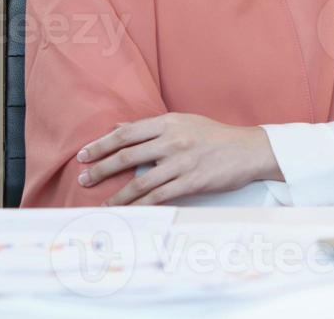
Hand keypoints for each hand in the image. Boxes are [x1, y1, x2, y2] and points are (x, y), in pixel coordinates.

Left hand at [76, 113, 283, 205]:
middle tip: (84, 179)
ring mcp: (182, 162)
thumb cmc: (214, 136)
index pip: (126, 134)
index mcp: (169, 122)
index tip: (84, 155)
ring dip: (117, 194)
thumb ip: (150, 127)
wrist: (249, 150)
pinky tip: (128, 212)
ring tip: (102, 203)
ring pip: (140, 181)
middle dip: (101, 169)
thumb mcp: (183, 122)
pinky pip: (159, 197)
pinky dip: (140, 206)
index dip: (102, 145)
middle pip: (127, 156)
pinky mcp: (192, 182)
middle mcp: (173, 140)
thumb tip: (116, 128)